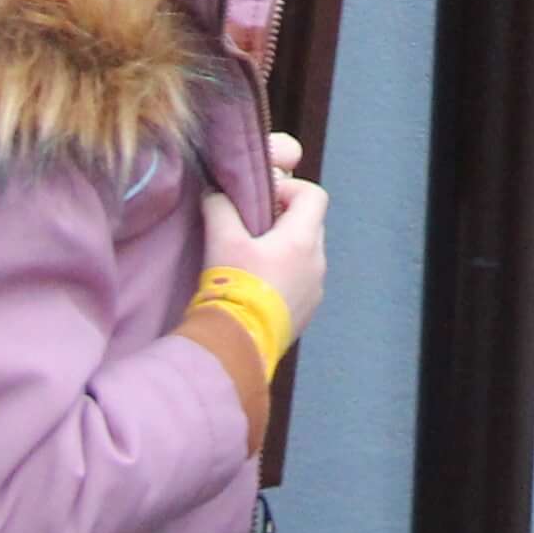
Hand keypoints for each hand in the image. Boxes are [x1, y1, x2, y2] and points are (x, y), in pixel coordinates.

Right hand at [199, 133, 326, 338]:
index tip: (262, 200)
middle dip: (283, 219)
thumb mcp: (222, 240)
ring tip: (252, 261)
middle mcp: (318, 260)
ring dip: (284, 250)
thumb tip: (215, 193)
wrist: (241, 343)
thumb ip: (219, 208)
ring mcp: (316, 288)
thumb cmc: (237, 285)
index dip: (289, 188)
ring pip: (305, 254)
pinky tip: (258, 288)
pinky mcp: (308, 311)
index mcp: (303, 238)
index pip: (314, 195)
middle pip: (310, 223)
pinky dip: (286, 275)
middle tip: (251, 228)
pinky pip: (302, 281)